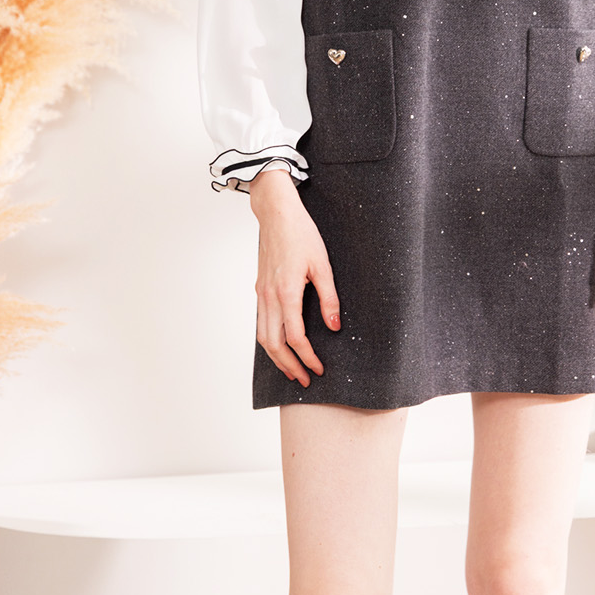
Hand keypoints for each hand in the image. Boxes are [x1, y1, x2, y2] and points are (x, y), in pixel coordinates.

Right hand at [249, 169, 340, 385]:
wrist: (277, 214)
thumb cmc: (301, 234)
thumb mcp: (322, 264)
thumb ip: (329, 297)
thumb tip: (335, 326)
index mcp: (286, 292)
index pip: (295, 338)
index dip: (307, 357)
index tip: (319, 368)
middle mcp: (269, 296)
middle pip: (274, 345)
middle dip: (289, 366)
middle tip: (305, 379)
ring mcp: (261, 293)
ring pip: (262, 337)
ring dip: (276, 357)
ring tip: (292, 369)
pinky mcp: (259, 289)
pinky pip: (261, 322)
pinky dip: (269, 340)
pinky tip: (281, 344)